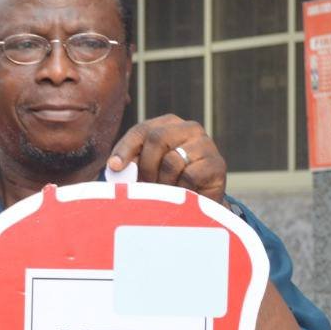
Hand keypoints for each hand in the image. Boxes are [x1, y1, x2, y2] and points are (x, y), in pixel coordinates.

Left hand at [108, 114, 227, 202]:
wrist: (198, 204)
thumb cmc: (166, 185)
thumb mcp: (144, 171)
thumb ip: (130, 165)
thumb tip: (114, 166)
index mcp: (168, 125)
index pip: (141, 130)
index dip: (125, 149)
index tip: (114, 167)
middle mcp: (189, 128)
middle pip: (157, 139)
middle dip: (146, 167)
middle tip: (147, 185)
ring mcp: (205, 144)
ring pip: (172, 160)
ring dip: (164, 182)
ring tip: (167, 191)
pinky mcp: (217, 164)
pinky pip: (189, 176)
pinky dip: (181, 190)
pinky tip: (184, 194)